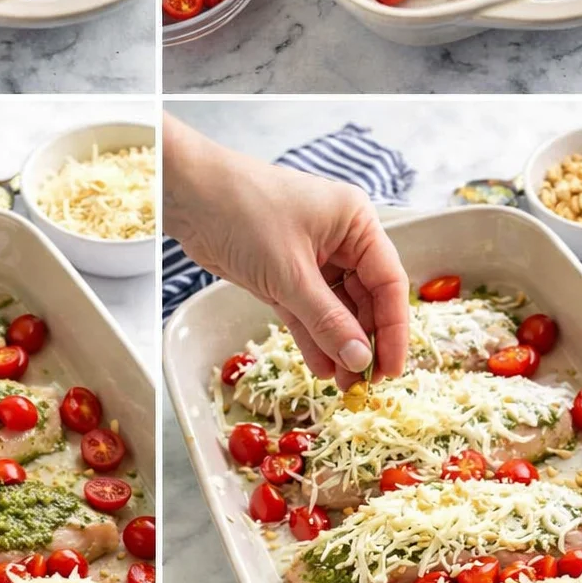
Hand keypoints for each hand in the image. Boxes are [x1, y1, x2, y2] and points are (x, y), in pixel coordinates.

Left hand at [163, 115, 408, 385]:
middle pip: (365, 298)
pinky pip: (306, 310)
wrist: (188, 195)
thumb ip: (327, 319)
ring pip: (335, 308)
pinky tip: (322, 368)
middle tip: (364, 385)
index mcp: (355, 223)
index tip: (392, 369)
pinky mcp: (282, 272)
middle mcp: (340, 239)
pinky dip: (313, 337)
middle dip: (364, 341)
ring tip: (343, 386)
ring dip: (338, 345)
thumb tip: (359, 359)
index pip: (388, 281)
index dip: (394, 328)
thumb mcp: (290, 272)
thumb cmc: (245, 213)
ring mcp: (310, 256)